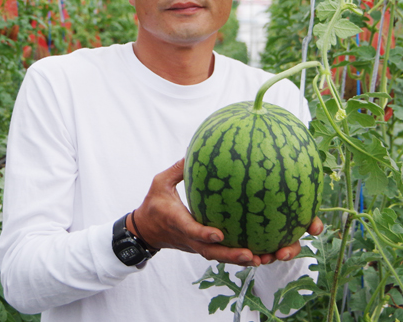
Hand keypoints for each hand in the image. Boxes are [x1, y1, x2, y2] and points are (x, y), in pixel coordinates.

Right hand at [129, 159, 323, 266]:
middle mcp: (189, 239)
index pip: (191, 231)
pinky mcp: (203, 248)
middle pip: (212, 252)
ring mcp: (197, 246)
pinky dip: (241, 256)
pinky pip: (223, 253)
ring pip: (221, 257)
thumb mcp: (159, 183)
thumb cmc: (154, 204)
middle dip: (232, 256)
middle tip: (253, 255)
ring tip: (266, 259)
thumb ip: (177, 169)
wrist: (146, 230)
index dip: (205, 234)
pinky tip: (263, 253)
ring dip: (241, 260)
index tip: (219, 233)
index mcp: (177, 222)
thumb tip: (194, 150)